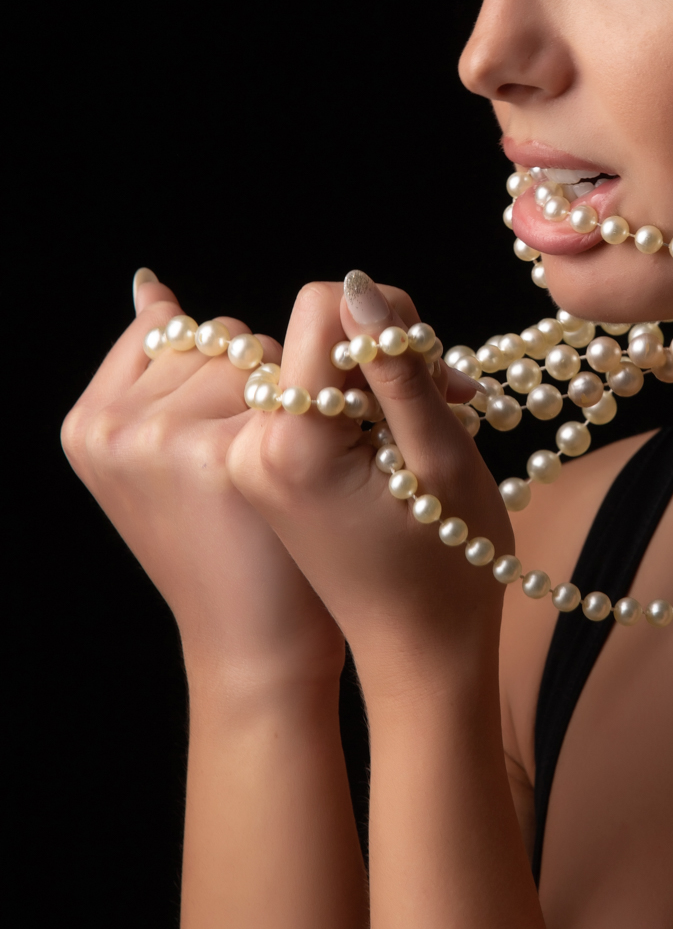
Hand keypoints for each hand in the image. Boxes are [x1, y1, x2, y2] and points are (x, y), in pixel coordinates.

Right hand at [62, 272, 343, 687]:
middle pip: (220, 339)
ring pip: (261, 355)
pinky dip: (327, 412)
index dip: (220, 374)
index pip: (171, 332)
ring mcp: (167, 438)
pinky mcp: (228, 454)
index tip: (232, 431)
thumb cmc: (224, 543)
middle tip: (270, 453)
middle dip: (260, 380)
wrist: (257, 642)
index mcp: (89, 422)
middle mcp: (116, 427)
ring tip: (296, 460)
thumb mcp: (161, 457)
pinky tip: (327, 459)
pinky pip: (298, 384)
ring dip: (296, 393)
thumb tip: (149, 285)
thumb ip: (153, 371)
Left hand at [226, 274, 512, 686]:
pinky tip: (392, 444)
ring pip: (310, 363)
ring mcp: (249, 463)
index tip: (431, 372)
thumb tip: (358, 287)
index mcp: (291, 442)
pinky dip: (352, 407)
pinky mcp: (261, 473)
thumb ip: (397, 369)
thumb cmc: (447, 567)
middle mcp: (252, 447)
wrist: (418, 658)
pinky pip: (303, 400)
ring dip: (372, 381)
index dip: (389, 321)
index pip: (321, 306)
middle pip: (311, 332)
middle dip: (381, 353)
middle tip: (438, 407)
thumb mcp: (441, 458)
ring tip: (418, 435)